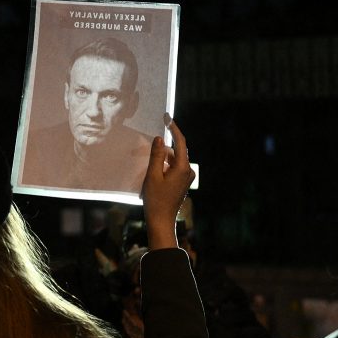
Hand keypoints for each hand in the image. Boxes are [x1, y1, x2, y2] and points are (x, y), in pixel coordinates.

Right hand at [141, 115, 195, 249]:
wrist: (161, 221)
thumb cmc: (156, 200)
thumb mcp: (153, 176)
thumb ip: (157, 156)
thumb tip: (159, 139)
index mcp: (183, 168)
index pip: (180, 142)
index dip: (173, 128)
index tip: (167, 116)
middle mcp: (188, 171)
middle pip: (177, 151)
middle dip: (164, 146)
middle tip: (151, 142)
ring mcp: (186, 178)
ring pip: (174, 160)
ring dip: (162, 158)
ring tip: (149, 164)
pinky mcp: (182, 183)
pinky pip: (174, 168)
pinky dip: (164, 166)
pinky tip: (154, 171)